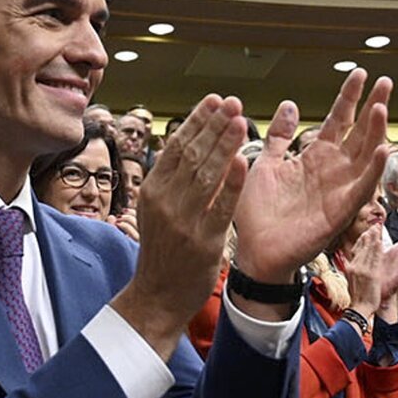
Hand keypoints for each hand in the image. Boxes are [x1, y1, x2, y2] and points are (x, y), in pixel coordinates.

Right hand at [110, 93, 248, 357]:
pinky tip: (244, 161)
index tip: (214, 100)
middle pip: (192, 154)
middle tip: (233, 102)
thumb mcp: (157, 212)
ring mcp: (184, 222)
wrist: (157, 297)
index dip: (197, 120)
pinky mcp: (204, 242)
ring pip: (206, 175)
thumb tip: (186, 143)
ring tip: (240, 119)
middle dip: (214, 124)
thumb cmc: (163, 253)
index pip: (176, 146)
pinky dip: (232, 184)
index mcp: (153, 190)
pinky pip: (221, 207)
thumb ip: (170, 181)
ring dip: (224, 144)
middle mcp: (166, 202)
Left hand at [232, 69, 390, 285]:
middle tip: (385, 81)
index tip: (361, 73)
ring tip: (382, 108)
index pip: (338, 121)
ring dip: (376, 133)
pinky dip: (374, 171)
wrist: (254, 251)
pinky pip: (362, 189)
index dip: (349, 98)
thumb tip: (290, 104)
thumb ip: (279, 136)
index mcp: (314, 158)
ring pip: (365, 157)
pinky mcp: (341, 212)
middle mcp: (332, 172)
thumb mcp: (266, 163)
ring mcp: (339, 191)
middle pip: (359, 133)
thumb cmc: (258, 213)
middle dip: (372, 107)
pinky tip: (384, 150)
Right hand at [341, 224, 383, 319]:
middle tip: (374, 226)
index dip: (362, 241)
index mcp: (350, 268)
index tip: (366, 233)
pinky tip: (380, 241)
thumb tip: (352, 266)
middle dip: (368, 236)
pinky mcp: (370, 274)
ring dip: (373, 238)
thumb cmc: (357, 299)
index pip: (356, 251)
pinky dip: (377, 249)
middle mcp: (354, 267)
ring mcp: (362, 270)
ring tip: (377, 229)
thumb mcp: (352, 282)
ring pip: (368, 251)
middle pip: (362, 248)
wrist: (358, 309)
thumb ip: (353, 272)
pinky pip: (374, 259)